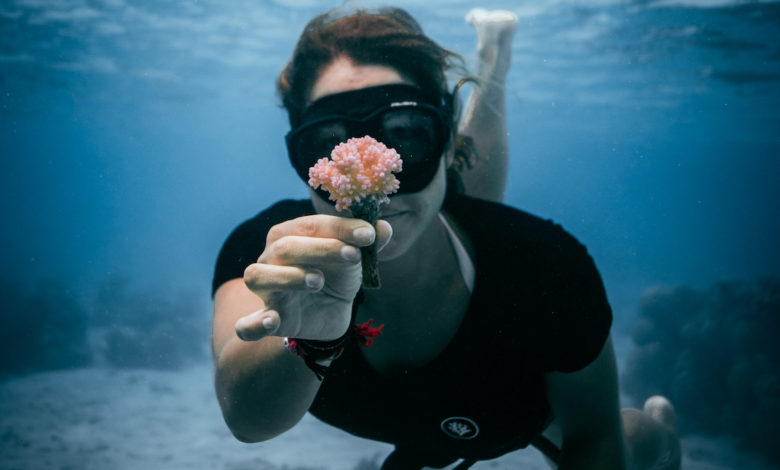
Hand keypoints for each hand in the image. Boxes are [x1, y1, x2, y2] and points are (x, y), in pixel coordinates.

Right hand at [235, 215, 391, 341]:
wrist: (330, 311)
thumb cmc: (336, 274)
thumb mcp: (354, 258)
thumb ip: (367, 243)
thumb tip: (384, 227)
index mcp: (290, 235)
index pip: (311, 225)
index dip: (340, 228)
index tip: (368, 234)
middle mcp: (271, 259)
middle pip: (285, 247)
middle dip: (320, 248)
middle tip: (352, 256)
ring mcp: (266, 290)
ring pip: (259, 276)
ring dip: (287, 277)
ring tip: (318, 281)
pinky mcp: (268, 321)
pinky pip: (246, 325)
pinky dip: (253, 324)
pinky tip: (272, 322)